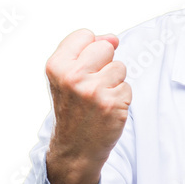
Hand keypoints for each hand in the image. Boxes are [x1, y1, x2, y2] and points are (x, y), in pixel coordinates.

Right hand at [45, 28, 131, 183]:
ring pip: (120, 67)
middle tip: (93, 86)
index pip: (85, 34)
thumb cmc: (72, 109)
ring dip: (115, 82)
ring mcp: (94, 90)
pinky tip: (107, 110)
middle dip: (105, 63)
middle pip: (106, 47)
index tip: (84, 69)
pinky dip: (121, 98)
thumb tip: (114, 38)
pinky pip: (128, 87)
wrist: (75, 148)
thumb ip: (86, 51)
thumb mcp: (66, 77)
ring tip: (99, 99)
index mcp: (57, 66)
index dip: (90, 50)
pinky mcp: (112, 104)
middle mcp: (73, 76)